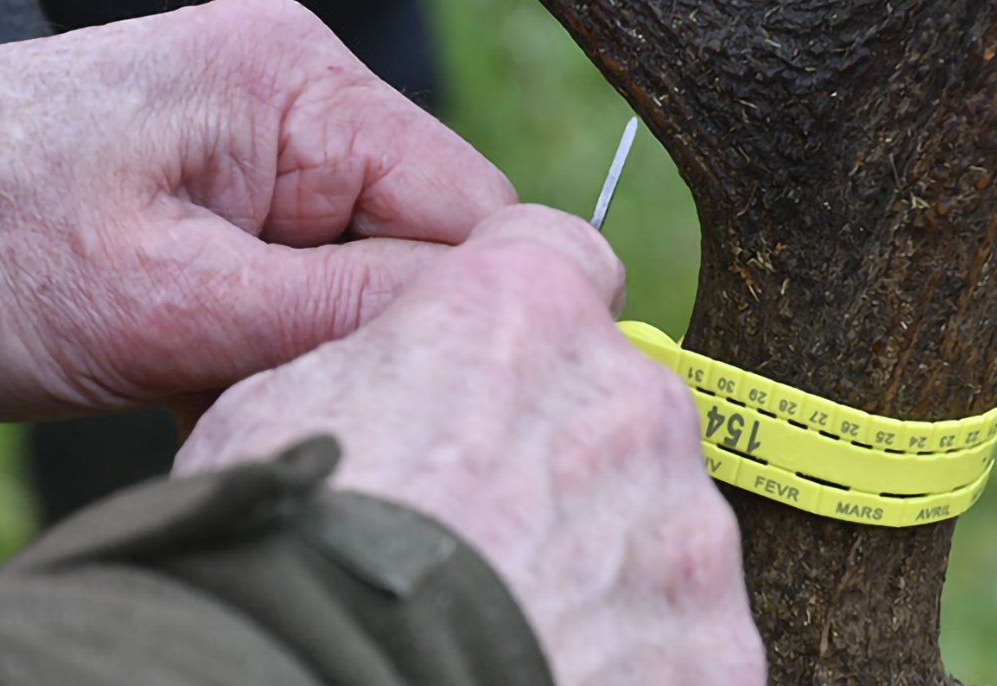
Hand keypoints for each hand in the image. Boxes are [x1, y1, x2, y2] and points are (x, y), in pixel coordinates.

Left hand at [0, 0, 513, 419]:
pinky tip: (195, 371)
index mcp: (296, 90)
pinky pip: (298, 278)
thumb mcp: (168, 301)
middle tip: (285, 394)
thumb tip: (486, 322)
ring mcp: (253, 144)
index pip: (471, 206)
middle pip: (418, 241)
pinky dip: (265, 341)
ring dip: (308, 347)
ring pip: (357, 273)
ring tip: (213, 380)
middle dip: (369, 335)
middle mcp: (290, 100)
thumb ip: (342, 308)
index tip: (439, 397)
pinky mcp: (219, 191)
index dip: (476, 310)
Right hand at [175, 205, 765, 684]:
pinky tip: (550, 673)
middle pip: (619, 406)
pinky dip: (633, 659)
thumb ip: (387, 362)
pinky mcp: (713, 649)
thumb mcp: (284, 404)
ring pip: (659, 527)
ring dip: (603, 564)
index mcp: (526, 314)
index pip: (568, 258)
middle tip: (486, 534)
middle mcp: (632, 402)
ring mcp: (687, 533)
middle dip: (566, 458)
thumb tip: (397, 376)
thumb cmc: (285, 558)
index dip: (529, 315)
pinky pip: (683, 640)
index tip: (503, 366)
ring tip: (512, 623)